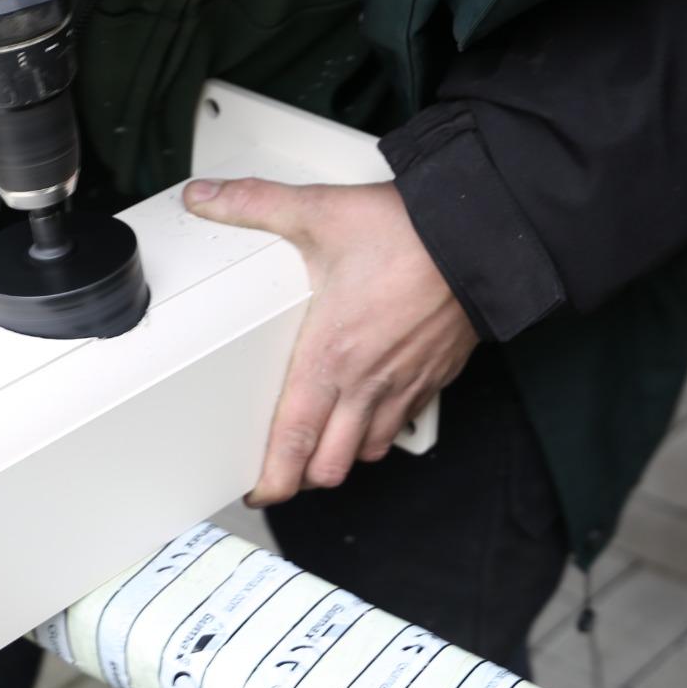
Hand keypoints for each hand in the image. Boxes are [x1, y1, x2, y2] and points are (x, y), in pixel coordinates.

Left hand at [183, 178, 478, 506]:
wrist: (481, 235)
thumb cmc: (406, 231)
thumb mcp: (318, 211)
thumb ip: (254, 205)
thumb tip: (205, 198)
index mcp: (330, 356)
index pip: (294, 440)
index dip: (272, 479)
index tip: (256, 489)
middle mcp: (367, 382)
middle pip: (330, 465)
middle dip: (302, 477)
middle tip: (281, 469)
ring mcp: (405, 384)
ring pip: (368, 451)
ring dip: (342, 455)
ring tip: (321, 445)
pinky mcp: (435, 376)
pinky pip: (404, 424)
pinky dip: (382, 431)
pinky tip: (369, 412)